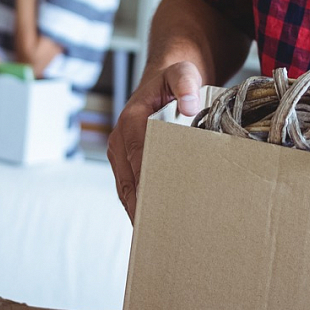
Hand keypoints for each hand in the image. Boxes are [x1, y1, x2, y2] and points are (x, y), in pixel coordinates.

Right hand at [106, 60, 204, 220]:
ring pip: (127, 189)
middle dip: (141, 209)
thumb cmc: (175, 77)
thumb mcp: (183, 73)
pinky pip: (131, 186)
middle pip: (129, 183)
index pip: (138, 162)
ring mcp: (122, 152)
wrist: (168, 76)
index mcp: (131, 122)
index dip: (146, 189)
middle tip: (158, 235)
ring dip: (139, 211)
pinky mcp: (129, 160)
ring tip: (156, 237)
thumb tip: (188, 105)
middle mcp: (120, 140)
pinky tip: (155, 221)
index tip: (156, 212)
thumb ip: (185, 83)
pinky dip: (141, 204)